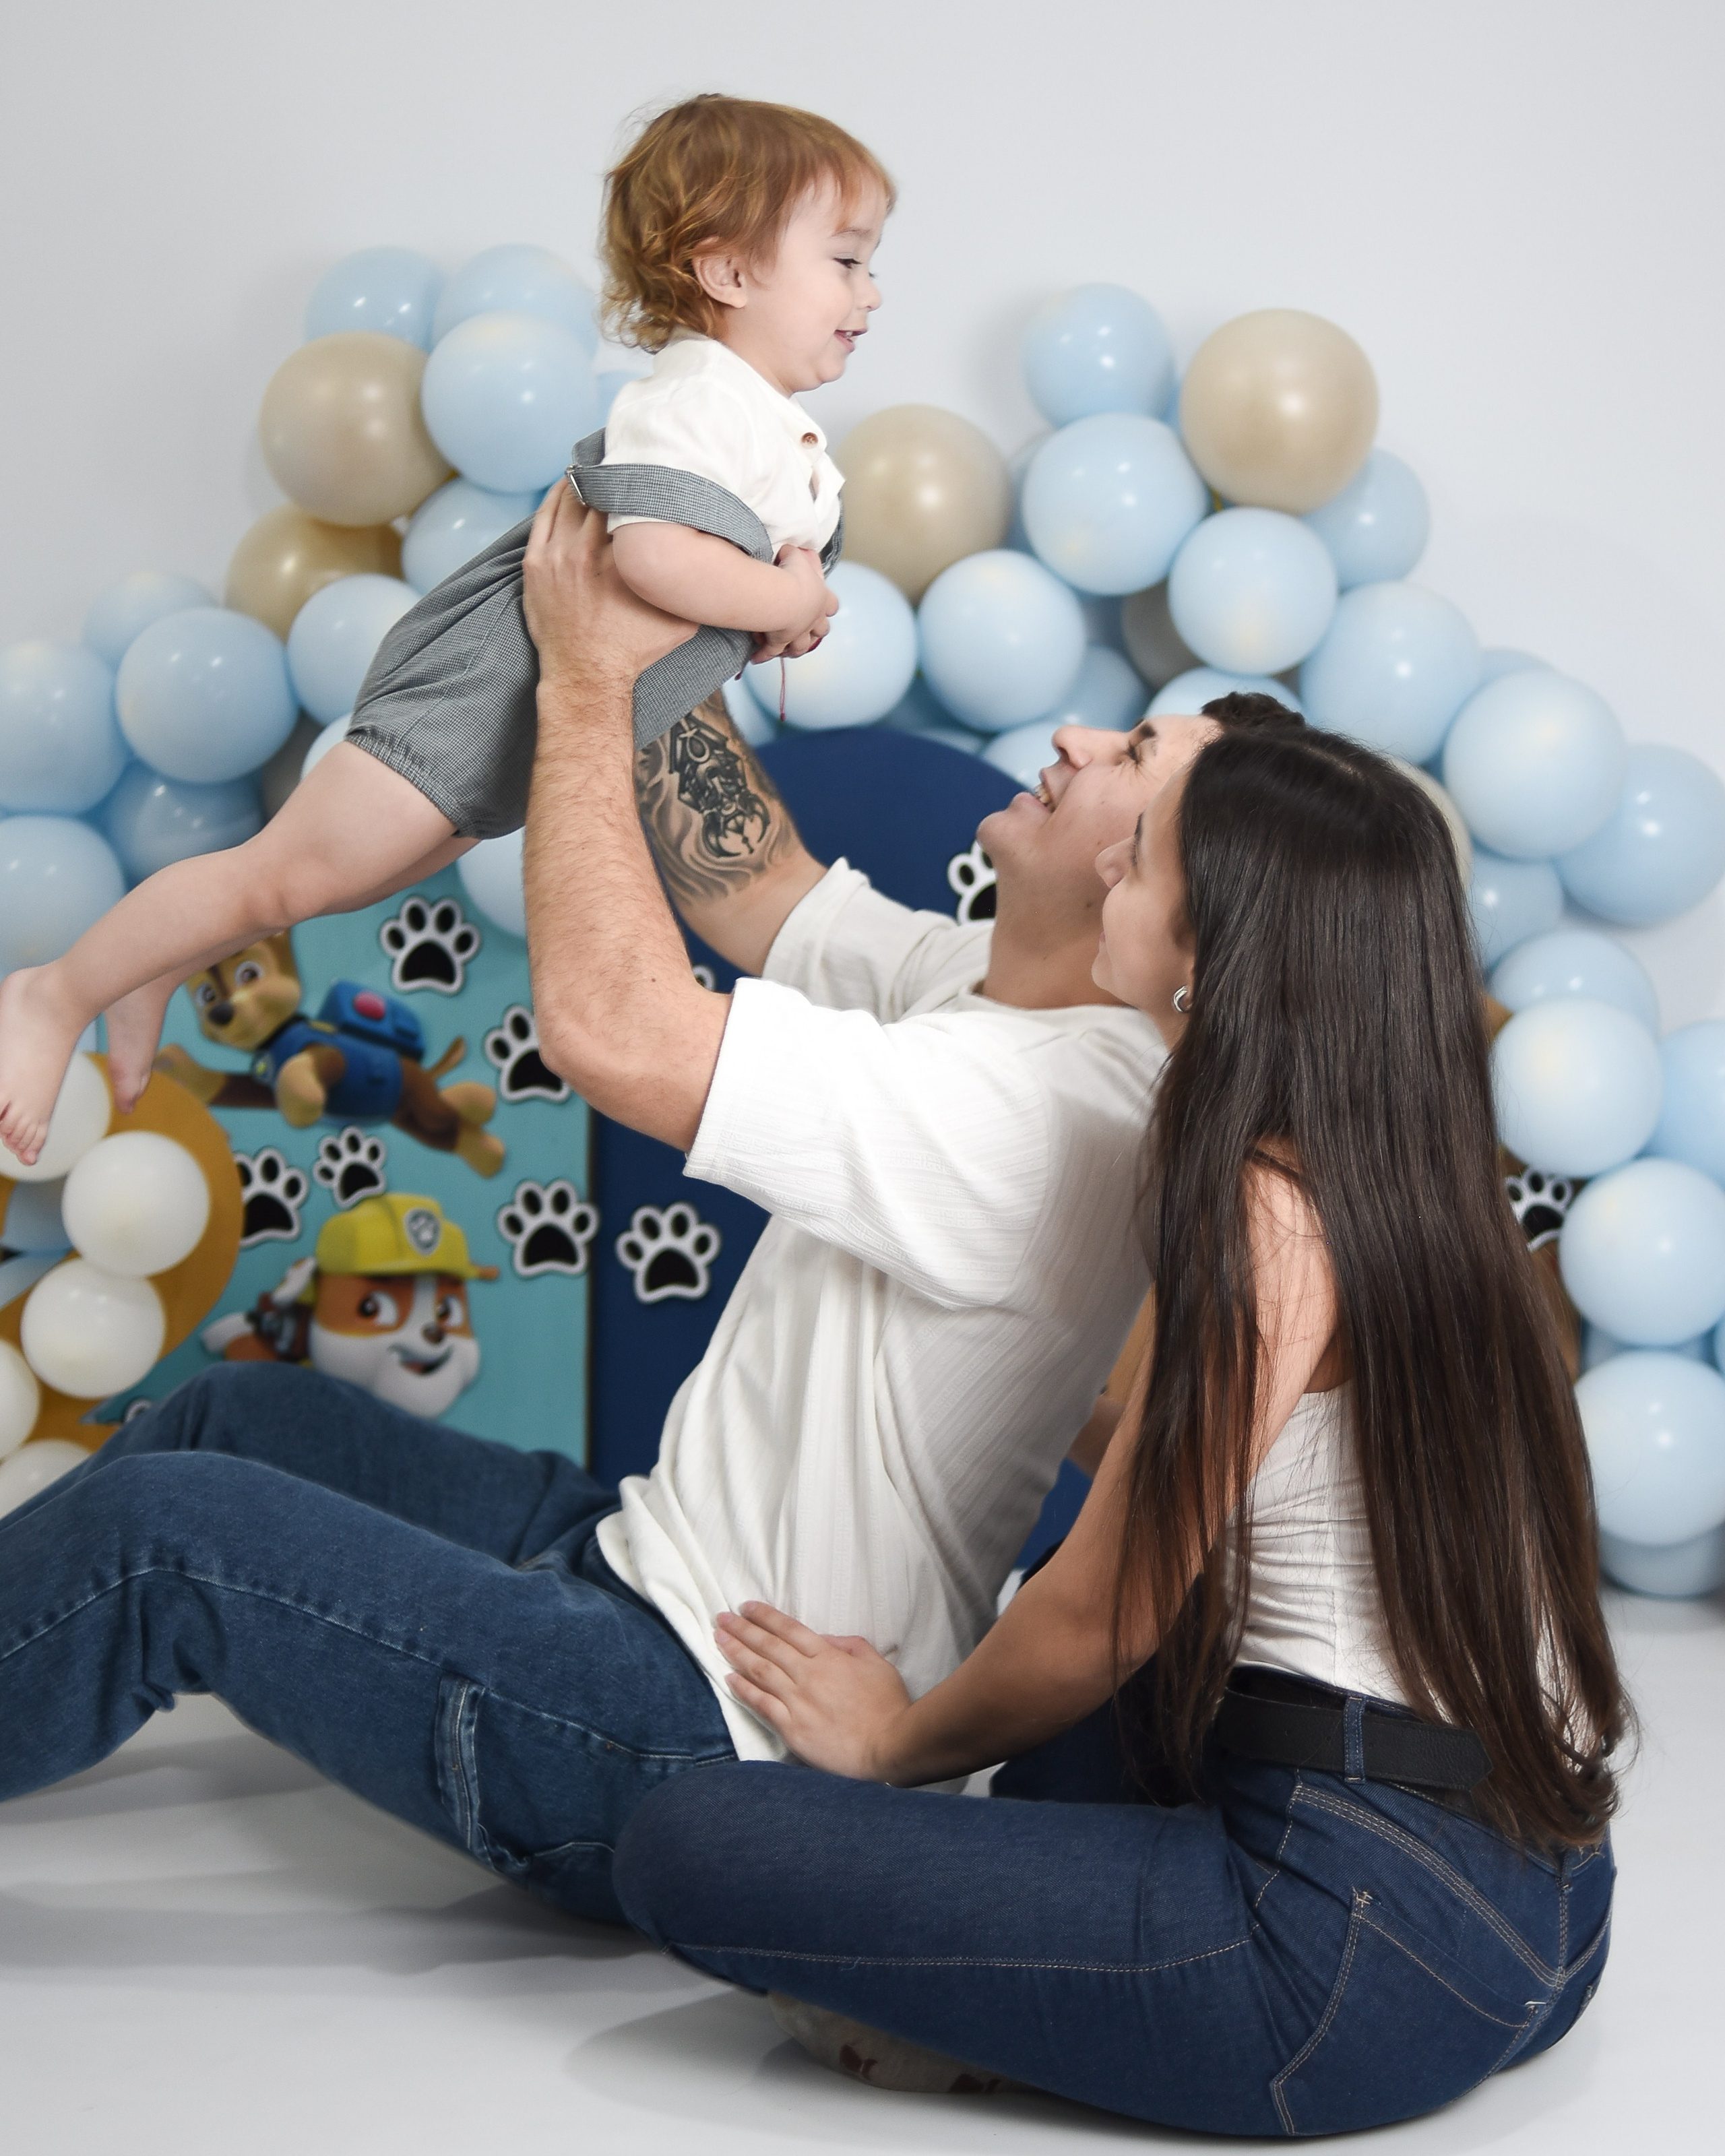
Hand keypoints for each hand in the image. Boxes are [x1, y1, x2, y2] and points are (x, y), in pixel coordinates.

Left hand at [521, 480, 696, 691]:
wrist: (587, 676)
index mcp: (623, 560)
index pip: (632, 501)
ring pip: (569, 499)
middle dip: (614, 476)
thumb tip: (721, 563)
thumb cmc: (635, 650)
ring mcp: (556, 556)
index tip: (651, 469)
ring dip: (585, 480)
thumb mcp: (680, 620)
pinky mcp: (535, 565)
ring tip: (600, 468)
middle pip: (599, 493)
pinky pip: (543, 515)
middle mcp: (586, 551)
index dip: (641, 481)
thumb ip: (695, 587)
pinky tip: (569, 485)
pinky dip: (557, 496)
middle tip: (627, 461)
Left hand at [715, 1601, 913, 1778]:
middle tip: (721, 1618)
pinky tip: (729, 1679)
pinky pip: (762, 1704)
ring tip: (718, 1640)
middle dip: (742, 1629)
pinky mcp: (793, 1728)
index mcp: (829, 1657)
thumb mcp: (878, 1664)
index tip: (746, 1607)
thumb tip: (826, 1638)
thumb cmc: (888, 1706)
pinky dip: (744, 1690)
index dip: (765, 1617)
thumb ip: (851, 1646)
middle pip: (768, 1646)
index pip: (790, 1630)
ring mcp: (798, 1702)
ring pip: (760, 1671)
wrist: (889, 1747)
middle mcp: (809, 1675)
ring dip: (736, 1653)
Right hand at [750, 548, 836, 663]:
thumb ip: (794, 554)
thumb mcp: (795, 556)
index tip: (824, 607)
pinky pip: (771, 652)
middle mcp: (812, 620)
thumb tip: (790, 550)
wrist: (783, 596)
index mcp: (821, 599)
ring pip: (800, 646)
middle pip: (821, 631)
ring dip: (795, 648)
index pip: (832, 605)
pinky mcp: (779, 642)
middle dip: (816, 632)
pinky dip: (763, 655)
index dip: (828, 606)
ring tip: (787, 650)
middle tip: (807, 631)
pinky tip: (756, 658)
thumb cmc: (793, 575)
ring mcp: (797, 634)